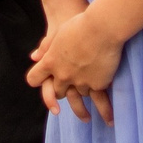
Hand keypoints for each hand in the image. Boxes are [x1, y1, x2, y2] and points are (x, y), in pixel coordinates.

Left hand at [25, 3, 119, 122]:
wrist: (102, 27)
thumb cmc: (80, 24)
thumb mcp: (58, 33)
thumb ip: (46, 47)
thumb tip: (33, 57)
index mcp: (50, 61)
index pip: (34, 79)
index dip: (38, 80)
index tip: (42, 82)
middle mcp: (62, 75)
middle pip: (57, 92)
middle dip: (61, 92)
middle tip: (67, 95)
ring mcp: (80, 82)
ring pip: (79, 96)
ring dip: (82, 101)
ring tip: (85, 118)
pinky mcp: (97, 84)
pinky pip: (98, 99)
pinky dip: (103, 107)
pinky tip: (109, 118)